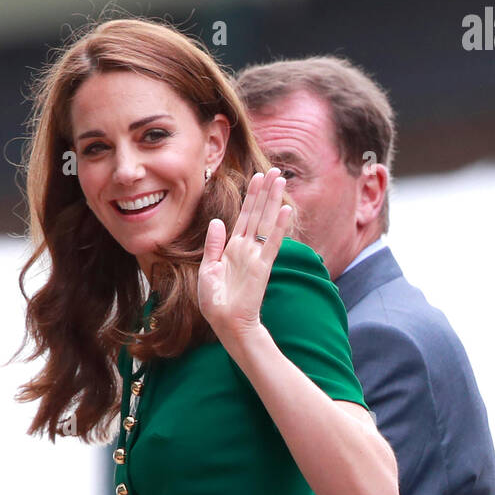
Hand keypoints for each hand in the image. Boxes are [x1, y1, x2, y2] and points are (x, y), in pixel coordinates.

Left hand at [198, 167, 291, 345]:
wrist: (225, 323)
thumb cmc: (215, 302)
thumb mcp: (207, 270)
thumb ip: (213, 245)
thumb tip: (217, 221)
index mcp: (231, 248)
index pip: (244, 216)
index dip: (251, 197)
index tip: (258, 177)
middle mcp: (246, 248)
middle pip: (258, 214)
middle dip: (266, 192)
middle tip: (277, 171)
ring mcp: (255, 256)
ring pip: (266, 222)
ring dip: (274, 201)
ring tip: (281, 180)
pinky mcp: (262, 267)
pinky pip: (272, 242)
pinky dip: (280, 227)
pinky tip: (287, 210)